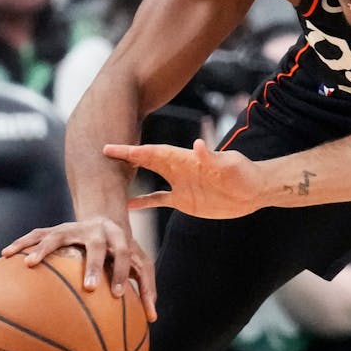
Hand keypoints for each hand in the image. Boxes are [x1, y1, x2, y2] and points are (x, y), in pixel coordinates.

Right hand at [1, 217, 157, 321]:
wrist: (105, 218)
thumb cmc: (122, 251)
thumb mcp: (139, 265)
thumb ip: (145, 288)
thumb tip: (153, 319)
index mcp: (119, 238)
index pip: (125, 255)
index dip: (122, 274)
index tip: (117, 296)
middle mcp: (97, 231)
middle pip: (97, 246)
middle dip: (94, 266)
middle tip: (88, 287)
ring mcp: (74, 228)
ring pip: (58, 235)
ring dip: (43, 248)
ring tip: (29, 264)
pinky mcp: (55, 229)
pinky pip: (36, 235)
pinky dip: (21, 243)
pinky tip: (5, 254)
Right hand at [104, 138, 264, 218]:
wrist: (254, 191)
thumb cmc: (244, 173)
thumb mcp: (229, 164)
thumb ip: (212, 157)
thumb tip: (199, 144)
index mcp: (185, 159)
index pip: (153, 153)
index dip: (132, 151)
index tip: (109, 148)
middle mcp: (178, 170)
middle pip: (145, 162)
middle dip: (123, 159)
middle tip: (96, 158)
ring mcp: (180, 185)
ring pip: (148, 181)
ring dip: (129, 181)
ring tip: (105, 183)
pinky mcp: (185, 201)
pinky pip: (159, 200)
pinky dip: (143, 202)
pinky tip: (126, 206)